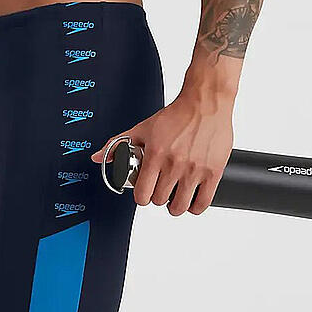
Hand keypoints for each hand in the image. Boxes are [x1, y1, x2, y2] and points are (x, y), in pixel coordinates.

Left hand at [89, 86, 234, 215]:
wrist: (205, 104)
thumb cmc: (176, 115)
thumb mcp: (143, 128)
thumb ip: (118, 144)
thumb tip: (98, 157)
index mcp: (156, 154)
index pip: (142, 194)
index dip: (142, 196)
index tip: (145, 192)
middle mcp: (175, 164)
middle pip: (160, 201)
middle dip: (158, 197)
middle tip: (161, 189)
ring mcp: (195, 170)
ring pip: (180, 206)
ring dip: (175, 206)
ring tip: (176, 197)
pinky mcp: (213, 172)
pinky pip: (203, 203)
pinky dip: (195, 207)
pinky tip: (192, 200)